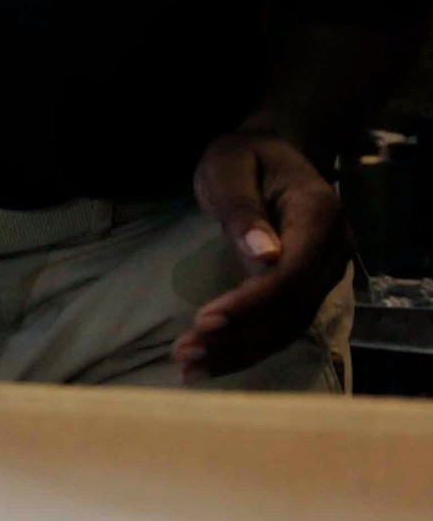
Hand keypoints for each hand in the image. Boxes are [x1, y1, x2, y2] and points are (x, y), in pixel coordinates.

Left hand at [174, 131, 351, 380]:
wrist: (273, 155)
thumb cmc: (244, 156)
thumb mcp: (229, 166)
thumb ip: (241, 208)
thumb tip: (264, 258)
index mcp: (319, 214)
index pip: (291, 273)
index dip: (251, 303)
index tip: (205, 321)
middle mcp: (333, 251)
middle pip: (291, 308)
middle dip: (239, 337)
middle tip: (186, 354)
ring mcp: (326, 274)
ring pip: (288, 326)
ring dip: (240, 351)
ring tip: (191, 365)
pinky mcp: (308, 290)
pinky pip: (283, 325)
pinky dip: (249, 346)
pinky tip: (213, 361)